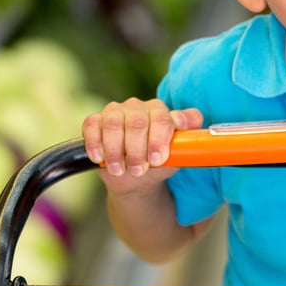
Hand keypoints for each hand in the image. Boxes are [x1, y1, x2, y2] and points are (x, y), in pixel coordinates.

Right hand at [82, 98, 203, 188]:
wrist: (136, 177)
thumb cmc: (159, 163)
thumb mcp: (178, 155)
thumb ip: (189, 138)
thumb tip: (193, 120)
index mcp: (161, 112)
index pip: (162, 118)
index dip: (159, 139)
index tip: (157, 159)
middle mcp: (139, 107)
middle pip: (137, 123)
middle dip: (137, 150)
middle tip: (139, 170)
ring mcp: (116, 111)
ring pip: (114, 124)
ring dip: (116, 151)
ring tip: (120, 170)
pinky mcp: (96, 120)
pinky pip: (92, 125)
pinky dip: (95, 143)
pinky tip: (100, 158)